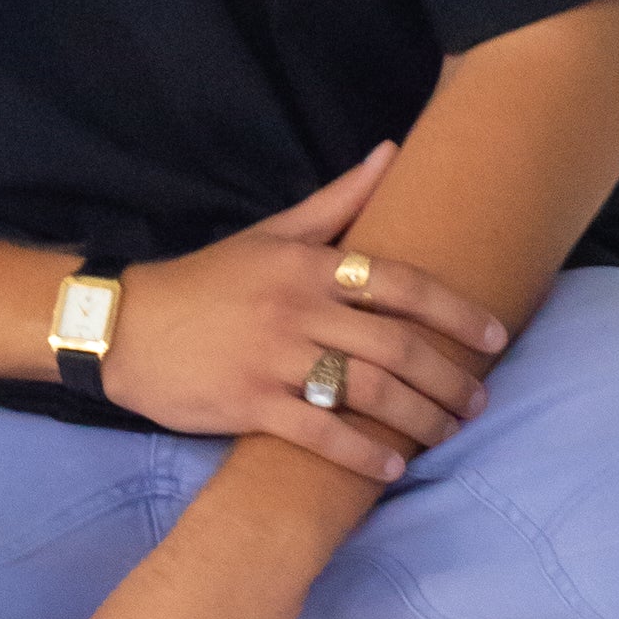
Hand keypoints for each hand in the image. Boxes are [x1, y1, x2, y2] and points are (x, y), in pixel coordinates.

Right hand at [102, 143, 504, 487]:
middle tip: (478, 401)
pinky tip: (392, 466)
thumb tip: (392, 152)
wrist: (124, 327)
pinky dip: (363, 453)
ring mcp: (274, 358)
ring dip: (419, 419)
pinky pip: (321, 432)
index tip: (494, 337)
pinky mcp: (249, 404)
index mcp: (307, 265)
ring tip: (447, 435)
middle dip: (448, 378)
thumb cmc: (205, 283)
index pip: (401, 282)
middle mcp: (297, 309)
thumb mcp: (269, 234)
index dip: (455, 311)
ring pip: (368, 392)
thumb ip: (336, 201)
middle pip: (396, 345)